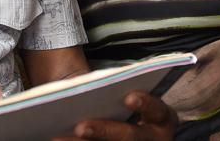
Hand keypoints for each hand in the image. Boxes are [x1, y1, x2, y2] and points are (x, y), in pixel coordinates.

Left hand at [55, 91, 177, 139]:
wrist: (129, 128)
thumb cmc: (124, 107)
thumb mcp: (127, 97)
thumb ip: (114, 91)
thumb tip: (83, 85)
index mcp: (162, 118)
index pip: (158, 110)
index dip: (145, 103)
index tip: (128, 97)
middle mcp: (154, 139)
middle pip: (131, 138)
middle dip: (105, 131)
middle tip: (80, 126)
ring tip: (57, 139)